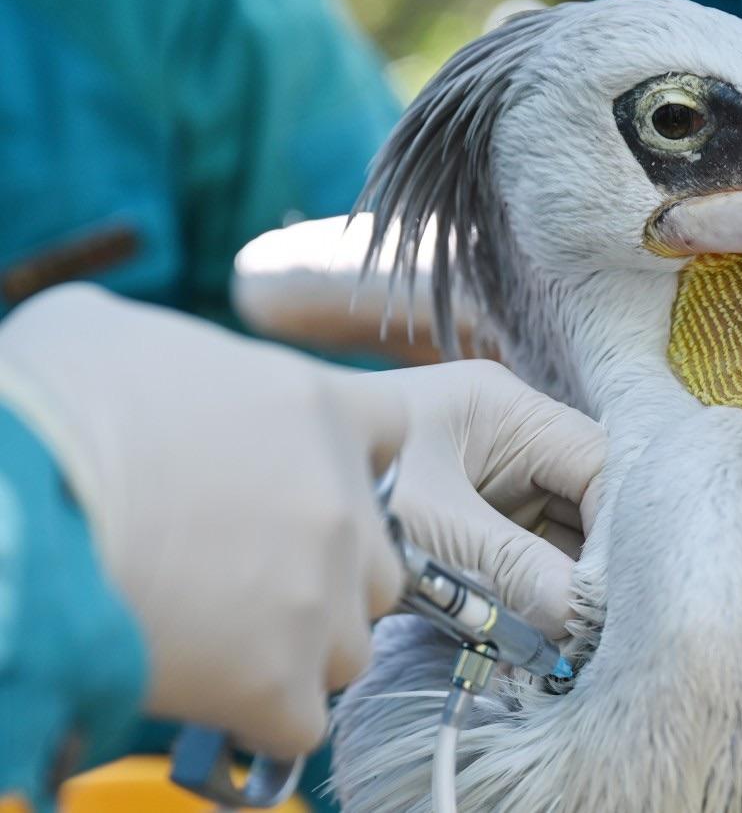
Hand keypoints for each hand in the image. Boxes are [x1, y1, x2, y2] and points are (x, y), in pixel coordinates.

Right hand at [0, 285, 403, 757]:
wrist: (5, 511)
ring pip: (349, 645)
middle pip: (378, 558)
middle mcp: (339, 502)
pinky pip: (299, 718)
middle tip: (248, 577)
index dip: (350, 463)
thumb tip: (156, 378)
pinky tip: (208, 692)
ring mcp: (317, 597)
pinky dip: (260, 715)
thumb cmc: (43, 408)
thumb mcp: (109, 336)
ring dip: (299, 649)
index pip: (390, 433)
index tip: (301, 484)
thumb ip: (182, 360)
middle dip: (327, 573)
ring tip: (221, 639)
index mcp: (315, 406)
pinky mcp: (278, 682)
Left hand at [360, 360, 605, 637]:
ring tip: (562, 639)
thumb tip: (581, 617)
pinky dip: (527, 599)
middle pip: (584, 501)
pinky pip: (520, 561)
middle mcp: (506, 439)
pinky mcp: (467, 524)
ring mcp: (488, 482)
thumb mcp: (429, 526)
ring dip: (560, 588)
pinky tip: (529, 635)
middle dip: (590, 563)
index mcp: (504, 408)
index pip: (597, 462)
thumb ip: (511, 566)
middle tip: (594, 627)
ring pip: (556, 537)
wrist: (235, 496)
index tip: (611, 592)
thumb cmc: (335, 485)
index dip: (617, 525)